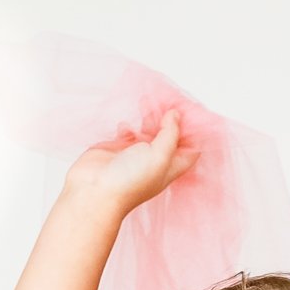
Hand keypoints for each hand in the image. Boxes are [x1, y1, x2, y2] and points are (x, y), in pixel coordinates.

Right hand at [63, 107, 199, 213]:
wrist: (96, 189)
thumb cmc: (130, 180)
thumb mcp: (160, 156)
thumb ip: (170, 134)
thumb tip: (175, 115)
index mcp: (170, 166)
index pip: (189, 149)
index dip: (193, 132)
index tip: (191, 111)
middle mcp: (155, 161)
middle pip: (170, 136)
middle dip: (171, 118)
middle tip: (168, 99)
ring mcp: (137, 154)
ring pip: (149, 131)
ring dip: (150, 116)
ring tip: (148, 101)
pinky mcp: (119, 148)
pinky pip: (128, 132)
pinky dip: (129, 126)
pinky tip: (125, 127)